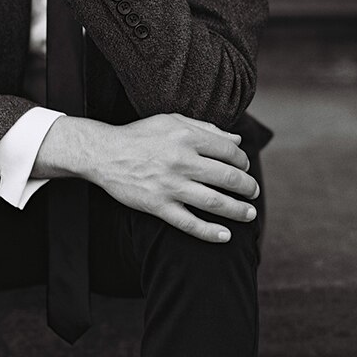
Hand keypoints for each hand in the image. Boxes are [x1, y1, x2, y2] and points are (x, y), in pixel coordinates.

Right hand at [89, 113, 259, 242]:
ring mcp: (170, 185)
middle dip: (247, 187)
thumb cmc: (139, 135)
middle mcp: (181, 160)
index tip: (245, 168)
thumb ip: (205, 128)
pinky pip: (189, 223)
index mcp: (186, 136)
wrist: (104, 153)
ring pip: (214, 202)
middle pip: (227, 177)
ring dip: (237, 210)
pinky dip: (210, 232)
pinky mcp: (157, 205)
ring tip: (249, 214)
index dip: (243, 162)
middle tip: (253, 193)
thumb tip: (237, 139)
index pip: (229, 151)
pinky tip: (225, 236)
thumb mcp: (170, 121)